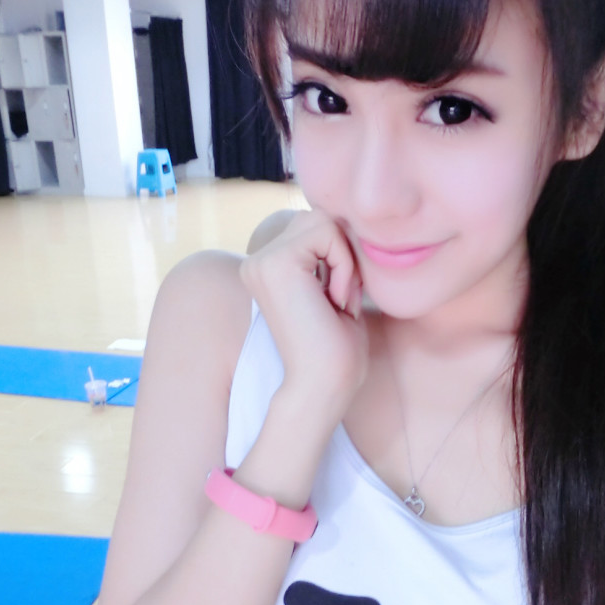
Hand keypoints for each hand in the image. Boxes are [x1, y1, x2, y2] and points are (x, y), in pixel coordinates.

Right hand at [238, 207, 368, 413]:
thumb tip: (346, 220)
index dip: (342, 256)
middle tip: (343, 298)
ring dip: (345, 259)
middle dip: (343, 253)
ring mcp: (261, 260)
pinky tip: (336, 300)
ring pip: (323, 220)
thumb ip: (331, 256)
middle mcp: (257, 261)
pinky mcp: (274, 263)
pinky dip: (345, 264)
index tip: (341, 300)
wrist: (323, 386)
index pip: (316, 228)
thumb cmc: (337, 350)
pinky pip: (327, 232)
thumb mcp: (334, 291)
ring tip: (338, 300)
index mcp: (268, 268)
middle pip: (319, 218)